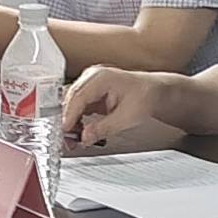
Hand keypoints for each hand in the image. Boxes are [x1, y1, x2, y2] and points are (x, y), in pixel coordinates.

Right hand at [63, 67, 180, 154]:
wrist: (152, 92)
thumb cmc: (145, 96)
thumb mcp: (127, 117)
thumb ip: (104, 128)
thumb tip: (85, 137)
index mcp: (101, 77)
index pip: (79, 96)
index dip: (70, 115)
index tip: (65, 131)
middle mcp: (92, 77)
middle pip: (71, 99)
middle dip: (68, 121)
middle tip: (68, 141)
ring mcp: (89, 83)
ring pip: (71, 104)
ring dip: (71, 122)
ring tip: (74, 140)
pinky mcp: (90, 92)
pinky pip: (77, 106)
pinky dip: (77, 120)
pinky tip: (80, 132)